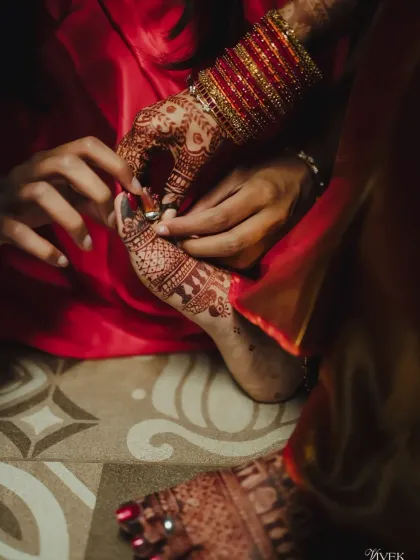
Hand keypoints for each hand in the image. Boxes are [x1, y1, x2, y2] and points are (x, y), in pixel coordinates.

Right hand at [0, 137, 139, 265]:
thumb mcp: (65, 196)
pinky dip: (44, 248)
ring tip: (88, 245)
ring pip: (42, 193)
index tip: (136, 190)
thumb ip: (93, 200)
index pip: (87, 145)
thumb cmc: (31, 204)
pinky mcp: (0, 221)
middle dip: (97, 191)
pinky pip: (20, 231)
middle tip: (114, 221)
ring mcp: (13, 193)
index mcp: (52, 160)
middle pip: (67, 163)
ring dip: (73, 221)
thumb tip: (125, 211)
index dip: (116, 163)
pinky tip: (62, 261)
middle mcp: (32, 169)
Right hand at [116, 89, 225, 218]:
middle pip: (125, 159)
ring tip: (146, 196)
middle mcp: (139, 124)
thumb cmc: (209, 126)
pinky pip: (142, 146)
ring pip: (132, 153)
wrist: (225, 99)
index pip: (126, 166)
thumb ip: (176, 188)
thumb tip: (166, 215)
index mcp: (143, 131)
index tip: (138, 208)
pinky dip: (144, 164)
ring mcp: (146, 120)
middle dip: (130, 182)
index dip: (130, 190)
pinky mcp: (156, 122)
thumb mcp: (192, 161)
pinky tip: (152, 180)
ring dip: (137, 173)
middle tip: (140, 204)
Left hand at [155, 157, 312, 269]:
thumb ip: (210, 197)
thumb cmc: (267, 167)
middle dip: (196, 248)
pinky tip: (207, 252)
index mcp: (258, 194)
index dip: (187, 227)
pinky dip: (222, 260)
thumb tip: (179, 218)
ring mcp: (273, 236)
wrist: (305, 176)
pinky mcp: (273, 246)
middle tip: (173, 243)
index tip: (163, 229)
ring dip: (208, 257)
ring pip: (237, 258)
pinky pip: (244, 260)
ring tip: (186, 247)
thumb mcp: (236, 173)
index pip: (217, 218)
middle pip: (228, 244)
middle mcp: (268, 219)